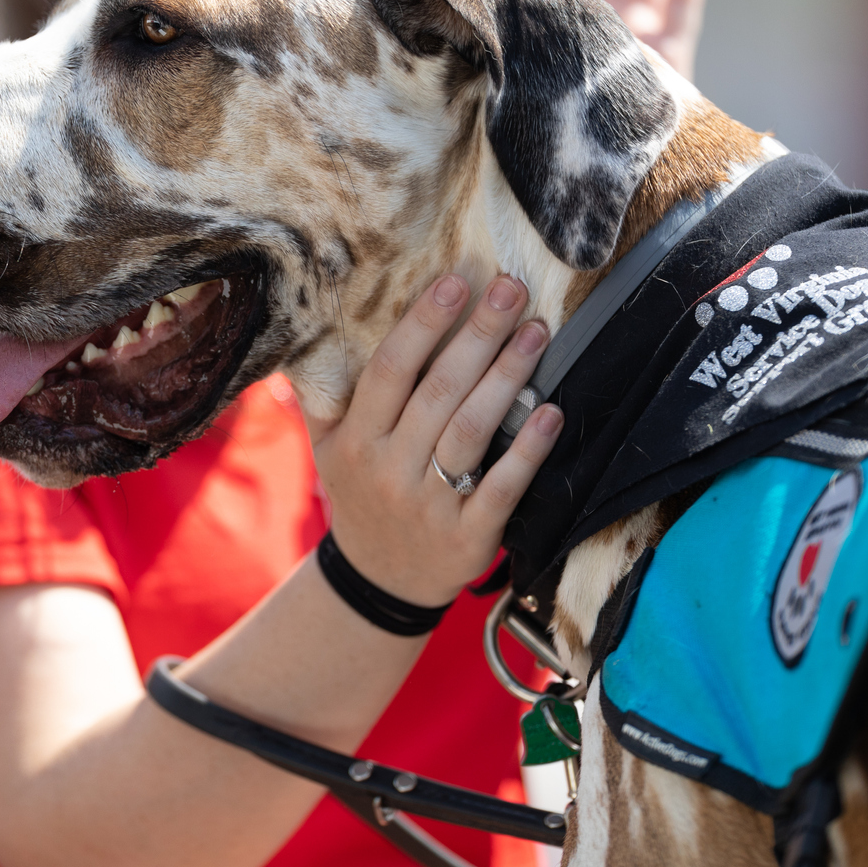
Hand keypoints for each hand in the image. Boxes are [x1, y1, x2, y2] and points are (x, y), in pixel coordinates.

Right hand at [300, 273, 563, 609]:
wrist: (379, 583)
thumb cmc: (360, 496)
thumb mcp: (327, 449)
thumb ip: (325, 394)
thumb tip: (315, 328)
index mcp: (356, 439)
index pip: (390, 370)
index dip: (423, 324)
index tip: (454, 282)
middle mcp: (390, 468)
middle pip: (438, 390)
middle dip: (478, 334)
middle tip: (510, 288)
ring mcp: (430, 504)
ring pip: (471, 430)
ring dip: (508, 377)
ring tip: (536, 332)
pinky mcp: (468, 537)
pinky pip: (501, 487)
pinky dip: (527, 450)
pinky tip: (552, 413)